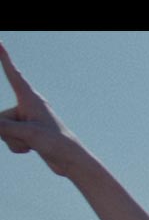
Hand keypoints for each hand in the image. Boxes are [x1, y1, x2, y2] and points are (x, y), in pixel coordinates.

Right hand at [0, 42, 88, 176]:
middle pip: (0, 118)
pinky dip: (18, 147)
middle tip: (31, 138)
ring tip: (34, 144)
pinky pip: (9, 140)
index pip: (13, 74)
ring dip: (15, 141)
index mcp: (31, 99)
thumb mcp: (27, 134)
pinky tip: (33, 149)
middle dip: (9, 133)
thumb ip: (4, 128)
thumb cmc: (56, 143)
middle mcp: (27, 106)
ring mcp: (25, 120)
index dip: (4, 58)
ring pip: (3, 131)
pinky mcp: (25, 132)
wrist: (70, 161)